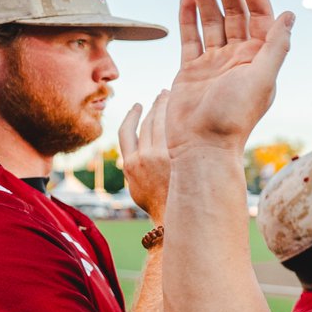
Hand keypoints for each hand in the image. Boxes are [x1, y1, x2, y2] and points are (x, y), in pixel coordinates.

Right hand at [118, 90, 169, 222]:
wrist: (174, 217)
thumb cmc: (159, 206)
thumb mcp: (139, 189)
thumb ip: (136, 171)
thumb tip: (137, 163)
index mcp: (130, 165)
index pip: (126, 131)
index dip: (132, 116)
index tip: (138, 105)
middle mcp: (142, 157)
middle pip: (148, 122)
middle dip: (155, 106)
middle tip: (163, 95)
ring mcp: (159, 155)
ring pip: (161, 123)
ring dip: (166, 107)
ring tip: (173, 98)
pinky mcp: (176, 155)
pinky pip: (175, 129)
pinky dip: (178, 117)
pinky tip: (185, 111)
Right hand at [166, 0, 293, 158]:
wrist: (202, 147)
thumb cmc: (234, 117)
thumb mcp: (262, 79)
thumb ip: (276, 46)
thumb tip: (290, 14)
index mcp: (260, 58)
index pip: (258, 14)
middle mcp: (239, 57)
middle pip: (234, 12)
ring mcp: (215, 63)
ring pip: (211, 20)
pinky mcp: (191, 70)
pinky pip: (191, 37)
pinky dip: (189, 17)